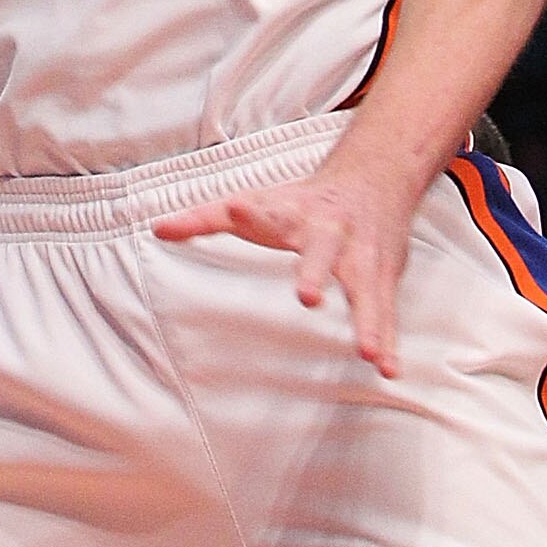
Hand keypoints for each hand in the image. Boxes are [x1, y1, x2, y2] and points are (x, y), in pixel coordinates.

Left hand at [153, 145, 419, 372]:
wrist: (375, 176)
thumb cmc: (302, 198)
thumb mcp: (257, 200)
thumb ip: (205, 218)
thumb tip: (157, 229)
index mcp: (292, 213)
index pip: (265, 211)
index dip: (247, 212)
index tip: (235, 210)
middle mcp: (329, 232)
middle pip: (322, 250)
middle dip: (316, 270)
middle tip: (308, 295)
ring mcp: (360, 256)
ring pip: (366, 289)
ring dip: (367, 320)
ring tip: (366, 352)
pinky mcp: (382, 277)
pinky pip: (386, 312)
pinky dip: (389, 341)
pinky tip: (388, 370)